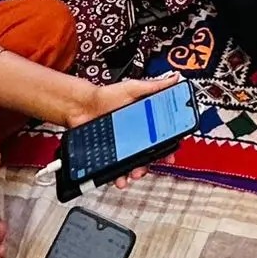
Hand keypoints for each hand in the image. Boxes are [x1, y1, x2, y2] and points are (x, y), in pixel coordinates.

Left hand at [66, 73, 182, 188]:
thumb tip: (174, 80)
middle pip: (150, 153)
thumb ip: (154, 86)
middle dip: (153, 162)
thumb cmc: (106, 95)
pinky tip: (120, 177)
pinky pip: (117, 169)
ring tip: (134, 173)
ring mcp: (122, 146)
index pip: (161, 135)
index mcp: (144, 120)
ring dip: (137, 172)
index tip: (171, 151)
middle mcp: (135, 134)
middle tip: (152, 164)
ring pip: (135, 164)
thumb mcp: (133, 88)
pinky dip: (119, 176)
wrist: (82, 106)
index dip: (168, 145)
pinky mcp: (110, 154)